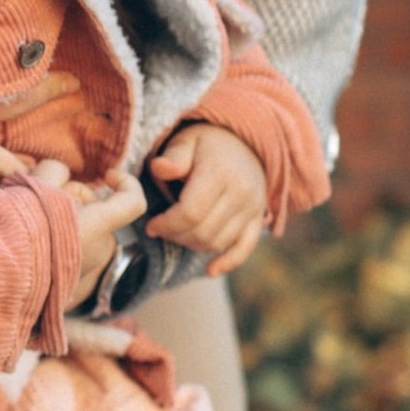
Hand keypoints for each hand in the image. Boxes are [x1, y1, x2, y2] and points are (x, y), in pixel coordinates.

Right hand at [29, 162, 144, 310]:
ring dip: (51, 208)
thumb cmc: (20, 231)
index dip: (126, 182)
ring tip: (22, 209)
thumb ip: (55, 170)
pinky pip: (59, 237)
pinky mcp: (59, 270)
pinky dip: (45, 226)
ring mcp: (77, 262)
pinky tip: (22, 225)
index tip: (105, 175)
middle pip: (91, 204)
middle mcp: (92, 247)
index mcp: (95, 226)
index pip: (133, 203)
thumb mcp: (38, 185)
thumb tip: (58, 171)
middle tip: (35, 189)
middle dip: (66, 191)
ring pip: (71, 219)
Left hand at [146, 124, 265, 277]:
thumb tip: (160, 168)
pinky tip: (210, 270)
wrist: (244, 141)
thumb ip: (173, 156)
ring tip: (177, 232)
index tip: (151, 225)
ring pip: (218, 242)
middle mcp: (241, 193)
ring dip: (192, 244)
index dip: (166, 224)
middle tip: (160, 229)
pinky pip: (245, 248)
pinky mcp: (258, 219)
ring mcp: (253, 208)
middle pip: (203, 231)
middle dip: (175, 235)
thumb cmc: (206, 142)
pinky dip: (228, 262)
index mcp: (220, 173)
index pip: (190, 212)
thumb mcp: (187, 140)